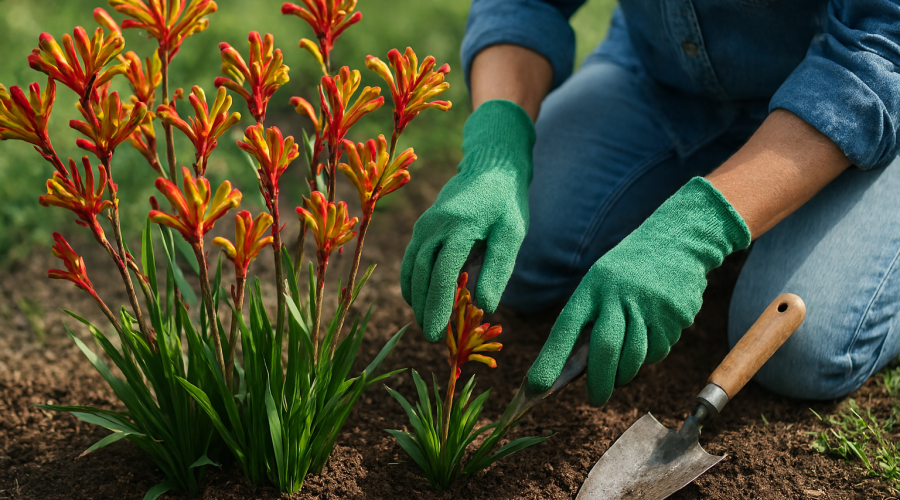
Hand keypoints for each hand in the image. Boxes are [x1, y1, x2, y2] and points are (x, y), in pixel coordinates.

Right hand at [401, 100, 534, 341]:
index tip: (437, 334)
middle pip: (423, 274)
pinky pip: (411, 258)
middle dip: (424, 308)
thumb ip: (499, 269)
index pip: (442, 274)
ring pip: (412, 268)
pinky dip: (412, 281)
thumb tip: (486, 306)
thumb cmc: (506, 203)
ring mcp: (425, 224)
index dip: (437, 307)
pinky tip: (418, 300)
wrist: (490, 166)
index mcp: (459, 226)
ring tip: (425, 322)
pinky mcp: (422, 226)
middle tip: (432, 336)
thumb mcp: (512, 234)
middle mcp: (435, 225)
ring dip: (416, 297)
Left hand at [527, 177, 751, 404]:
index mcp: (592, 286)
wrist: (678, 241)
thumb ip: (588, 320)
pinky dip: (649, 355)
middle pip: (606, 348)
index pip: (565, 327)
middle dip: (599, 381)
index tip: (536, 387)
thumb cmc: (626, 271)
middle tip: (595, 399)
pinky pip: (658, 351)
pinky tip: (649, 337)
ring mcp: (650, 305)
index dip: (550, 359)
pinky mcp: (676, 316)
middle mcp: (620, 294)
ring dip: (625, 373)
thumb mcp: (600, 283)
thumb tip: (574, 370)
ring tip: (621, 372)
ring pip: (635, 357)